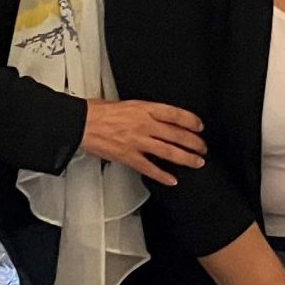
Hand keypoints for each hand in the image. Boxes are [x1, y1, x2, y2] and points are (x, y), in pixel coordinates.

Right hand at [80, 99, 206, 185]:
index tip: (199, 127)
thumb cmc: (99, 111)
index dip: (191, 121)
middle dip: (194, 142)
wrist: (81, 123)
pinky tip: (172, 180)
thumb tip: (158, 117)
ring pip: (168, 151)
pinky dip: (162, 175)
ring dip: (186, 158)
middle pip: (177, 134)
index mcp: (144, 109)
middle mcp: (144, 125)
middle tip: (203, 147)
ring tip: (197, 162)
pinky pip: (149, 168)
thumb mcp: (127, 104)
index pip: (175, 114)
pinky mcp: (128, 156)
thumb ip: (145, 112)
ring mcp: (137, 142)